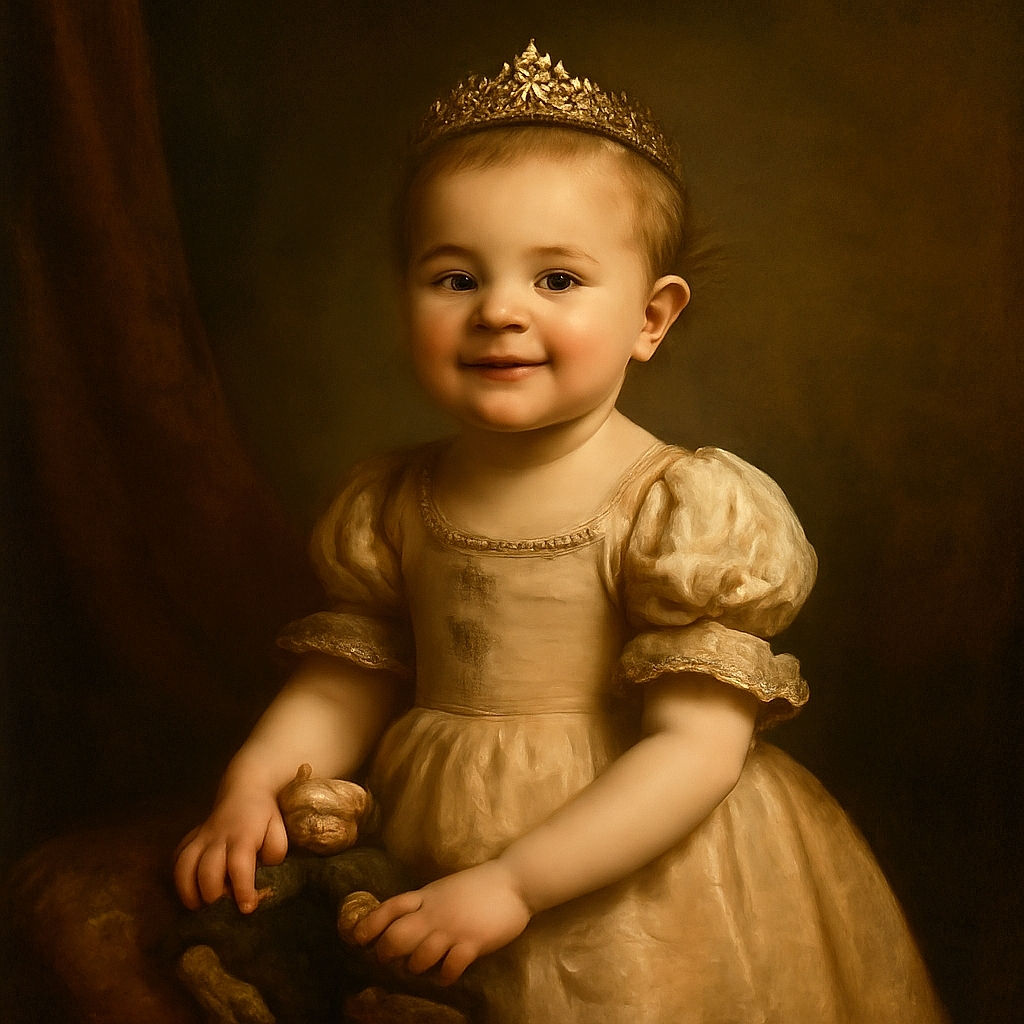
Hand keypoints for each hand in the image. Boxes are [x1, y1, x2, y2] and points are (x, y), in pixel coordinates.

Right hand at [173, 784, 287, 913]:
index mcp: (243, 836)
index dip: (242, 890)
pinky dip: (179, 876)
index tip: (247, 908)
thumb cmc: (266, 815)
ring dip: (188, 891)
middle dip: (213, 895)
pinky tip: (188, 887)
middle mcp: (218, 838)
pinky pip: (176, 857)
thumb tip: (263, 868)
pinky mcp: (191, 838)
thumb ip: (275, 850)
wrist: (246, 790)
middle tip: (223, 906)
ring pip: (184, 866)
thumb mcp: (279, 830)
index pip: (239, 865)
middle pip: (207, 871)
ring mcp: (201, 837)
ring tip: (199, 905)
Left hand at [353, 860, 531, 983]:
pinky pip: (449, 969)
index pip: (391, 907)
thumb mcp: (446, 888)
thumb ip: (428, 902)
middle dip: (387, 953)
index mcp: (428, 895)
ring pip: (419, 957)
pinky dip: (443, 977)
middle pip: (397, 937)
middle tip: (389, 960)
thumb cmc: (481, 884)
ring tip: (422, 968)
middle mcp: (435, 912)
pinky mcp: (472, 943)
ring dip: (415, 968)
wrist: (515, 881)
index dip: (371, 924)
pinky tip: (447, 974)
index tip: (358, 939)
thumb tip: (407, 918)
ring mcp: (453, 928)